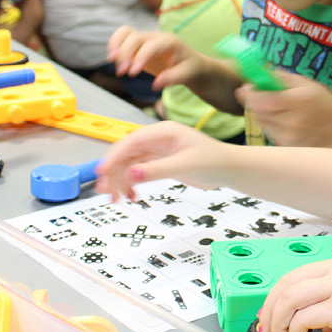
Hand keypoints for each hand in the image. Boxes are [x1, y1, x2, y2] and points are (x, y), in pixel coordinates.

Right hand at [95, 121, 229, 200]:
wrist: (229, 169)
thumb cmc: (214, 162)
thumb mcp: (186, 166)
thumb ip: (157, 170)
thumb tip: (131, 174)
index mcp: (163, 132)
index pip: (131, 142)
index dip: (113, 156)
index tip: (101, 172)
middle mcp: (157, 139)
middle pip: (126, 153)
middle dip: (113, 172)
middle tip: (105, 192)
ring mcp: (158, 150)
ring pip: (129, 164)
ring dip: (119, 181)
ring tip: (116, 199)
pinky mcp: (160, 162)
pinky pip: (138, 172)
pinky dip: (131, 184)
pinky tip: (132, 197)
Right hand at [106, 26, 205, 89]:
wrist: (190, 64)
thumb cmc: (190, 68)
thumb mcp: (187, 74)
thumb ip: (173, 78)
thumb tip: (156, 84)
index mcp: (169, 42)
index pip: (151, 45)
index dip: (140, 57)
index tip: (133, 73)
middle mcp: (156, 37)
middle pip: (134, 37)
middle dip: (125, 53)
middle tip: (121, 72)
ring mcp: (146, 40)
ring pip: (125, 32)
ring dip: (116, 45)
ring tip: (112, 61)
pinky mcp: (138, 46)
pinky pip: (123, 39)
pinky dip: (115, 46)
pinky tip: (113, 60)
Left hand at [236, 73, 331, 147]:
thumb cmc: (323, 103)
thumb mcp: (306, 84)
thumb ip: (281, 77)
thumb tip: (258, 73)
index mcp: (298, 102)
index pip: (261, 100)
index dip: (249, 93)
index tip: (246, 87)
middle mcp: (292, 122)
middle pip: (257, 112)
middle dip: (254, 101)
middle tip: (260, 94)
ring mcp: (289, 137)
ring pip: (261, 122)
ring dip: (262, 113)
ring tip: (277, 107)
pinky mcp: (287, 146)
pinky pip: (268, 132)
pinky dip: (269, 124)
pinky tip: (282, 120)